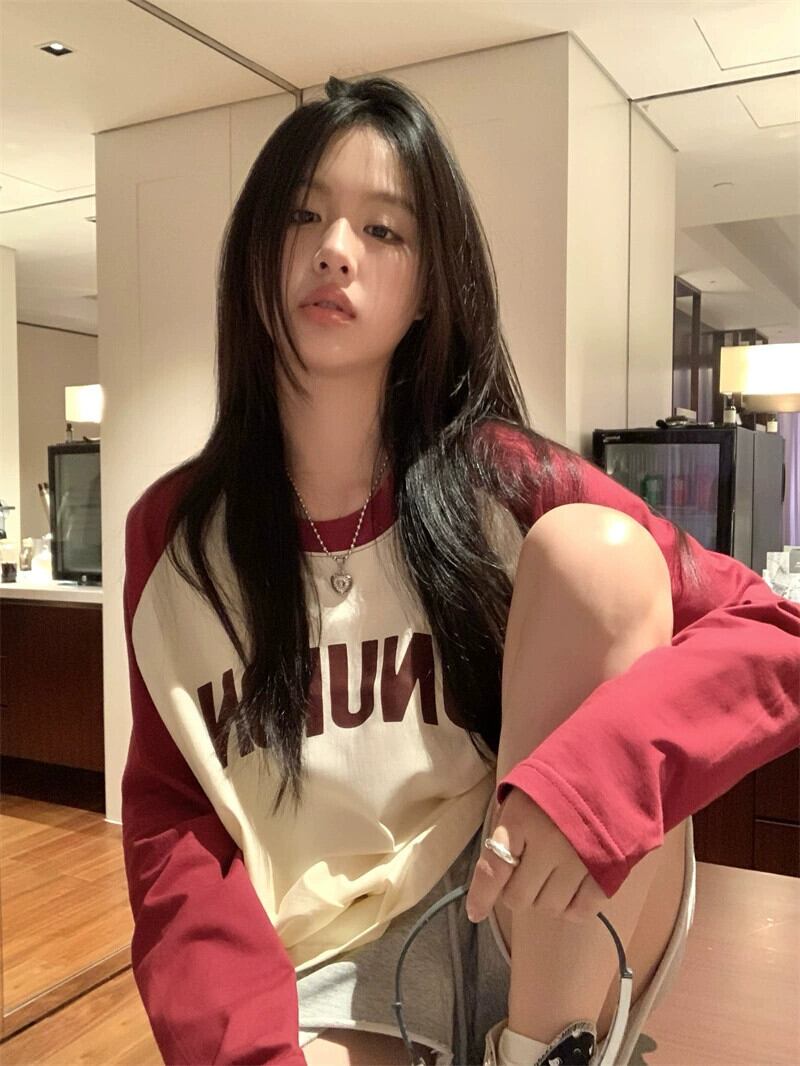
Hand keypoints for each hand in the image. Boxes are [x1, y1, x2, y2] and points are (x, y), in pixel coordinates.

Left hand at [465, 788, 608, 924]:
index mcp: (521, 819)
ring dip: (544, 899)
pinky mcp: (607, 872)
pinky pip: (581, 911)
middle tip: (526, 874)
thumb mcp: (521, 796)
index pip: (494, 868)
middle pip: (519, 897)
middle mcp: (548, 844)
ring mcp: (579, 860)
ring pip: (549, 907)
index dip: (482, 896)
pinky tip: (570, 891)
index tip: (475, 912)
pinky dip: (571, 908)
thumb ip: (506, 832)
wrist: (609, 769)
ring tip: (551, 876)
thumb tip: (493, 878)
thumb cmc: (556, 783)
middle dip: (517, 891)